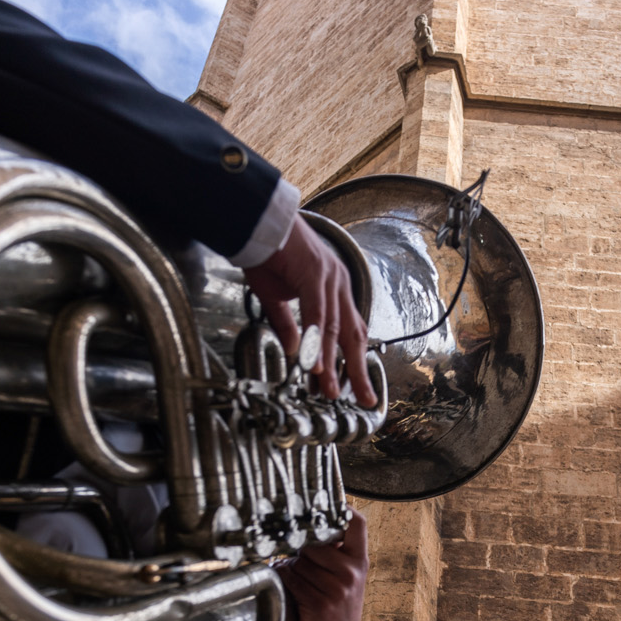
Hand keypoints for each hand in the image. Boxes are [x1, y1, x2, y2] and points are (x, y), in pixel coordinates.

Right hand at [240, 216, 376, 406]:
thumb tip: (294, 351)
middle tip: (364, 400)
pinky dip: (317, 340)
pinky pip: (318, 314)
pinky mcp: (314, 273)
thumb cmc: (267, 253)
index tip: (352, 388)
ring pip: (336, 328)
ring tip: (332, 391)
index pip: (349, 332)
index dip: (353, 362)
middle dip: (359, 371)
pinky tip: (315, 363)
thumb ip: (287, 324)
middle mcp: (339, 283)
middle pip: (354, 335)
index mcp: (333, 288)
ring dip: (332, 363)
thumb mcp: (276, 296)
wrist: (256, 220)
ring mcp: (329, 278)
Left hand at [280, 507, 366, 620]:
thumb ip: (336, 550)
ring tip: (297, 576)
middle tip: (300, 558)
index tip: (326, 503)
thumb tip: (306, 523)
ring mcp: (337, 589)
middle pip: (314, 543)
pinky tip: (289, 584)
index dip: (342, 508)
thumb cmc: (339, 599)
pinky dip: (284, 579)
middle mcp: (352, 572)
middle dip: (301, 550)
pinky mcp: (319, 603)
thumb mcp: (347, 574)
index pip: (357, 524)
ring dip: (290, 566)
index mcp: (360, 560)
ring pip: (299, 562)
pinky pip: (291, 579)